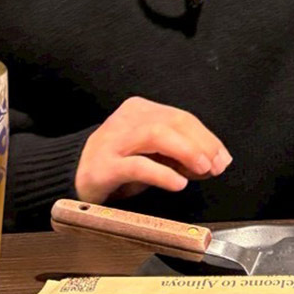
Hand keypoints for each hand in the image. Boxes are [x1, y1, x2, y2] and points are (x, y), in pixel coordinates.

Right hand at [75, 97, 231, 203]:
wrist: (71, 177)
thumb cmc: (118, 166)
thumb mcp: (152, 156)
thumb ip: (179, 156)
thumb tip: (213, 162)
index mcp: (142, 110)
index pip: (181, 118)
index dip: (206, 137)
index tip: (223, 157)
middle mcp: (128, 119)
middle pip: (172, 122)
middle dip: (200, 143)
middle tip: (216, 165)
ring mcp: (113, 141)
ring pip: (155, 135)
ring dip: (185, 151)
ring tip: (203, 169)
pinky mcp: (103, 166)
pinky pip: (136, 165)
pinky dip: (161, 173)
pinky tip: (178, 183)